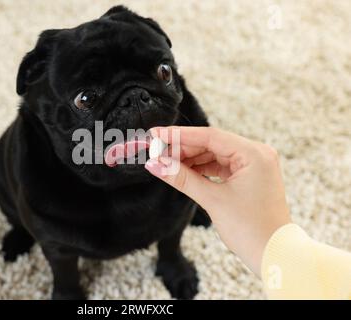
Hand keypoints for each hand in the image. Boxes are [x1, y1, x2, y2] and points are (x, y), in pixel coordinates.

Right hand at [145, 126, 291, 274]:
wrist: (274, 255)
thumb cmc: (251, 229)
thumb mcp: (213, 200)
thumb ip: (182, 178)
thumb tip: (155, 164)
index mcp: (254, 154)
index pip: (210, 136)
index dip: (179, 135)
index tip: (155, 134)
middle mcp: (256, 154)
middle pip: (211, 144)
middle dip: (182, 149)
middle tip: (156, 152)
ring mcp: (253, 165)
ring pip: (214, 154)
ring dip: (190, 159)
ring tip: (165, 163)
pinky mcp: (249, 176)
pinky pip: (220, 166)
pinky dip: (201, 169)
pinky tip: (183, 171)